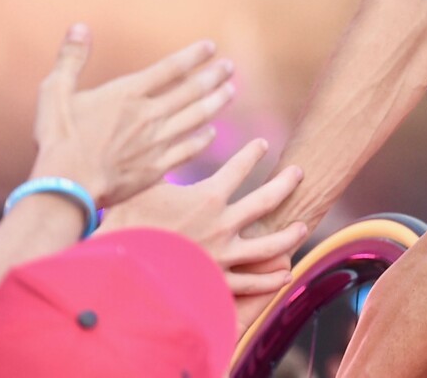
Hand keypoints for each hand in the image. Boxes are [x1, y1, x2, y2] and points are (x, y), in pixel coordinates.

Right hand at [31, 24, 235, 206]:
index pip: (170, 68)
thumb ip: (70, 59)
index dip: (193, 56)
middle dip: (214, 76)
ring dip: (217, 102)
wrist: (66, 187)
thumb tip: (79, 27)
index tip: (210, 48)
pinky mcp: (157, 167)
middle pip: (192, 91)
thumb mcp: (54, 92)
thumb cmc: (58, 139)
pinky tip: (212, 133)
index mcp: (127, 94)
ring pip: (197, 117)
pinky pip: (189, 149)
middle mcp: (149, 115)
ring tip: (231, 91)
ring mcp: (156, 142)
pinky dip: (204, 139)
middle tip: (230, 67)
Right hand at [99, 138, 307, 297]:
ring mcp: (224, 256)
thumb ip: (162, 168)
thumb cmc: (126, 227)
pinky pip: (251, 282)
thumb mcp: (142, 188)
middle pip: (266, 200)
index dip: (252, 153)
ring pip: (270, 245)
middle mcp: (223, 225)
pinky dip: (270, 280)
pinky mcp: (218, 282)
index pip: (239, 168)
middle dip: (285, 183)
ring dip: (290, 235)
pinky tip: (284, 275)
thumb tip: (169, 144)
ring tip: (303, 228)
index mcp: (207, 197)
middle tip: (298, 174)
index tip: (262, 144)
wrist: (123, 275)